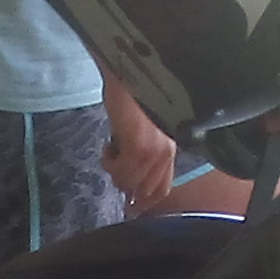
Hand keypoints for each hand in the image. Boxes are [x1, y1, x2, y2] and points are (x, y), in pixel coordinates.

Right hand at [102, 89, 177, 210]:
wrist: (128, 71)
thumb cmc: (132, 93)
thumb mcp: (145, 126)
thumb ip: (144, 148)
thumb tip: (131, 173)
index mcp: (170, 148)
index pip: (163, 188)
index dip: (147, 202)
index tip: (132, 207)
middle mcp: (166, 153)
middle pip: (145, 189)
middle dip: (126, 185)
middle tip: (114, 168)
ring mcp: (153, 151)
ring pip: (128, 182)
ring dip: (114, 170)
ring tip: (111, 149)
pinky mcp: (138, 146)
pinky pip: (119, 170)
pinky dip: (109, 162)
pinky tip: (109, 144)